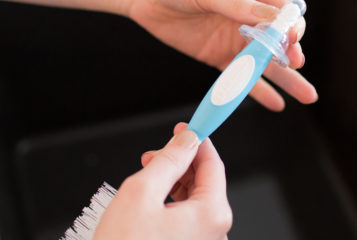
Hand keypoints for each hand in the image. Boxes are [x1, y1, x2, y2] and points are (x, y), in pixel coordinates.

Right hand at [94, 123, 230, 239]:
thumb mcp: (141, 193)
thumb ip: (168, 160)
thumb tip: (186, 139)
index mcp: (212, 214)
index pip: (213, 164)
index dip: (198, 140)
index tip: (187, 126)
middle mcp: (215, 233)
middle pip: (205, 184)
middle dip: (182, 163)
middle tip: (155, 154)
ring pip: (194, 203)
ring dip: (173, 185)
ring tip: (146, 178)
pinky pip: (187, 222)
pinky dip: (171, 206)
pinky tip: (150, 204)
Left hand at [126, 0, 317, 110]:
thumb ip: (239, 7)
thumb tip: (274, 20)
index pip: (282, 10)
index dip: (290, 25)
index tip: (292, 38)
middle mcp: (249, 15)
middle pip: (279, 39)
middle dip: (291, 53)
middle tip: (296, 64)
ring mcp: (235, 38)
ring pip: (266, 62)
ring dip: (286, 78)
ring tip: (308, 96)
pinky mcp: (218, 56)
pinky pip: (241, 77)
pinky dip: (257, 90)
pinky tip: (276, 103)